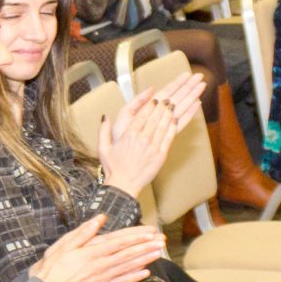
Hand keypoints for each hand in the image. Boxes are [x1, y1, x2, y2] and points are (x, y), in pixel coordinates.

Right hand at [27, 213, 167, 281]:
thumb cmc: (51, 267)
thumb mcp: (63, 245)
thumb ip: (83, 232)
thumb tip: (100, 219)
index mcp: (92, 252)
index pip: (120, 241)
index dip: (137, 236)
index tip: (150, 231)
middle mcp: (100, 265)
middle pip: (128, 253)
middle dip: (146, 246)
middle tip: (162, 241)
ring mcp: (102, 278)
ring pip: (128, 266)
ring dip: (145, 259)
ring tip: (159, 252)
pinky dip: (134, 277)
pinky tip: (145, 272)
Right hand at [95, 80, 195, 194]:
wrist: (123, 185)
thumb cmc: (113, 168)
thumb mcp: (103, 148)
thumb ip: (103, 130)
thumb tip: (105, 116)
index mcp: (129, 135)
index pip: (142, 115)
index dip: (150, 105)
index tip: (155, 98)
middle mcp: (142, 139)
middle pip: (155, 117)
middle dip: (163, 105)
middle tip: (170, 96)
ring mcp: (153, 147)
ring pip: (164, 125)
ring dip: (170, 113)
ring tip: (175, 103)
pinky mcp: (161, 155)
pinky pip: (169, 138)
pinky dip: (174, 127)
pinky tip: (177, 118)